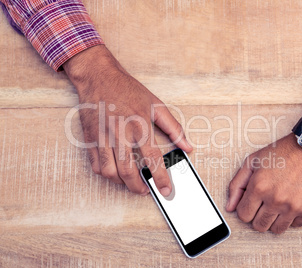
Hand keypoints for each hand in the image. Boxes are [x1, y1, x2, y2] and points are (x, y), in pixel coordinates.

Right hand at [63, 45, 191, 195]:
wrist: (99, 77)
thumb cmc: (127, 90)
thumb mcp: (156, 105)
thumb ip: (173, 127)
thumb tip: (188, 146)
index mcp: (140, 124)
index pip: (153, 158)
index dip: (160, 178)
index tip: (166, 191)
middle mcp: (120, 132)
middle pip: (128, 171)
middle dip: (138, 188)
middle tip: (145, 191)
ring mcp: (103, 136)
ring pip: (110, 172)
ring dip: (121, 183)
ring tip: (130, 182)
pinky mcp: (90, 138)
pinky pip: (96, 165)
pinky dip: (106, 174)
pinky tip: (115, 172)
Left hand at [226, 100, 301, 233]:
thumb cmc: (283, 152)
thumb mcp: (253, 161)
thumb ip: (237, 185)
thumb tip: (230, 207)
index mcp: (260, 187)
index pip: (243, 215)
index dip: (245, 209)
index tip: (252, 202)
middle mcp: (276, 200)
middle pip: (259, 226)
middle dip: (258, 216)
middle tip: (264, 204)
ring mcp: (293, 207)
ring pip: (276, 229)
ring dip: (274, 219)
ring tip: (278, 203)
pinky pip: (295, 225)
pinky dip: (292, 217)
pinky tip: (292, 202)